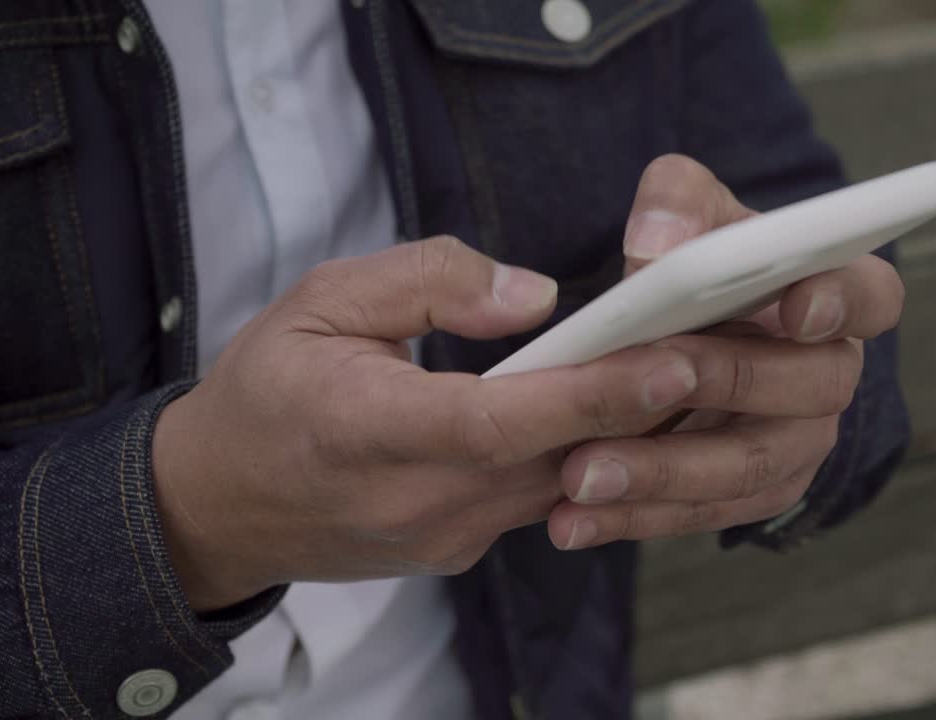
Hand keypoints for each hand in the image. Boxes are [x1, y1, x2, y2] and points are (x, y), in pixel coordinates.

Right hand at [153, 237, 704, 609]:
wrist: (217, 504)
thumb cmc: (266, 390)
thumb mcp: (322, 301)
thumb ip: (428, 281)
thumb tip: (534, 294)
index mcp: (374, 430)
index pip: (503, 419)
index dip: (591, 394)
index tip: (670, 357)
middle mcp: (421, 500)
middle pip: (556, 456)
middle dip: (643, 407)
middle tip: (718, 344)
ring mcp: (444, 534)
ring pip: (560, 482)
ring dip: (624, 433)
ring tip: (687, 368)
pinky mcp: (458, 547)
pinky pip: (537, 497)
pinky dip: (583, 456)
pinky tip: (617, 412)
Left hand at [545, 154, 904, 548]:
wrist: (668, 335)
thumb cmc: (694, 261)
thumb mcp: (684, 213)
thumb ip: (676, 203)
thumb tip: (657, 245)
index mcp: (832, 294)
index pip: (871, 297)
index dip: (842, 303)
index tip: (796, 309)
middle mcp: (829, 374)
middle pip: (807, 390)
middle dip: (724, 384)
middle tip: (640, 384)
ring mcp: (796, 443)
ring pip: (748, 468)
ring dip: (663, 473)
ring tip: (581, 474)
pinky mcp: (750, 492)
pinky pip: (703, 513)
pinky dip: (635, 517)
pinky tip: (572, 519)